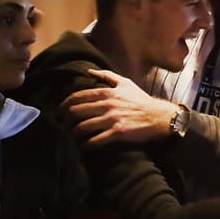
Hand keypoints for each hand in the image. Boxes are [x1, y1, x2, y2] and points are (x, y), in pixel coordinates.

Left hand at [63, 69, 177, 145]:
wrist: (160, 117)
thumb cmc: (142, 101)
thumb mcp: (126, 84)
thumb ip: (107, 76)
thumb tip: (90, 72)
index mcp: (108, 93)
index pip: (79, 96)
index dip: (65, 104)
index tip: (59, 111)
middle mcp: (107, 105)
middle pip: (77, 112)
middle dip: (65, 119)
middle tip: (62, 125)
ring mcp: (112, 119)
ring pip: (83, 127)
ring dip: (74, 133)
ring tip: (71, 137)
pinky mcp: (118, 133)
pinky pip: (96, 141)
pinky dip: (87, 145)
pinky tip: (84, 147)